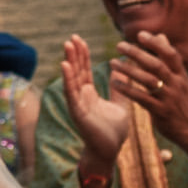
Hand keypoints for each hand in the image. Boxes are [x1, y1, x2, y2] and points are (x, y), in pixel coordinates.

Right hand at [61, 35, 131, 167]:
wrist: (110, 152)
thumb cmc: (113, 131)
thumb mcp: (120, 105)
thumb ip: (120, 89)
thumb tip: (122, 73)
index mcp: (89, 94)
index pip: (84, 70)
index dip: (82, 55)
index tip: (79, 39)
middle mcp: (80, 96)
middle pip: (76, 71)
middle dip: (74, 53)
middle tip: (72, 36)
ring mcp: (77, 103)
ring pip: (72, 78)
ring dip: (69, 61)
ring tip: (67, 45)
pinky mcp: (77, 112)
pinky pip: (71, 93)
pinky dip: (68, 79)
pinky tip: (65, 65)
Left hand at [111, 32, 187, 151]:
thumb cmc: (182, 100)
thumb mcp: (180, 78)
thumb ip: (169, 59)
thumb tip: (161, 36)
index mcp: (181, 75)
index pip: (171, 54)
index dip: (156, 43)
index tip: (140, 34)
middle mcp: (176, 84)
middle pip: (156, 65)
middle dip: (137, 53)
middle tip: (119, 45)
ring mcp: (169, 98)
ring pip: (148, 80)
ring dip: (128, 70)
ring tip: (112, 62)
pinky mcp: (160, 111)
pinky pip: (142, 98)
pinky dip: (127, 90)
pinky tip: (115, 82)